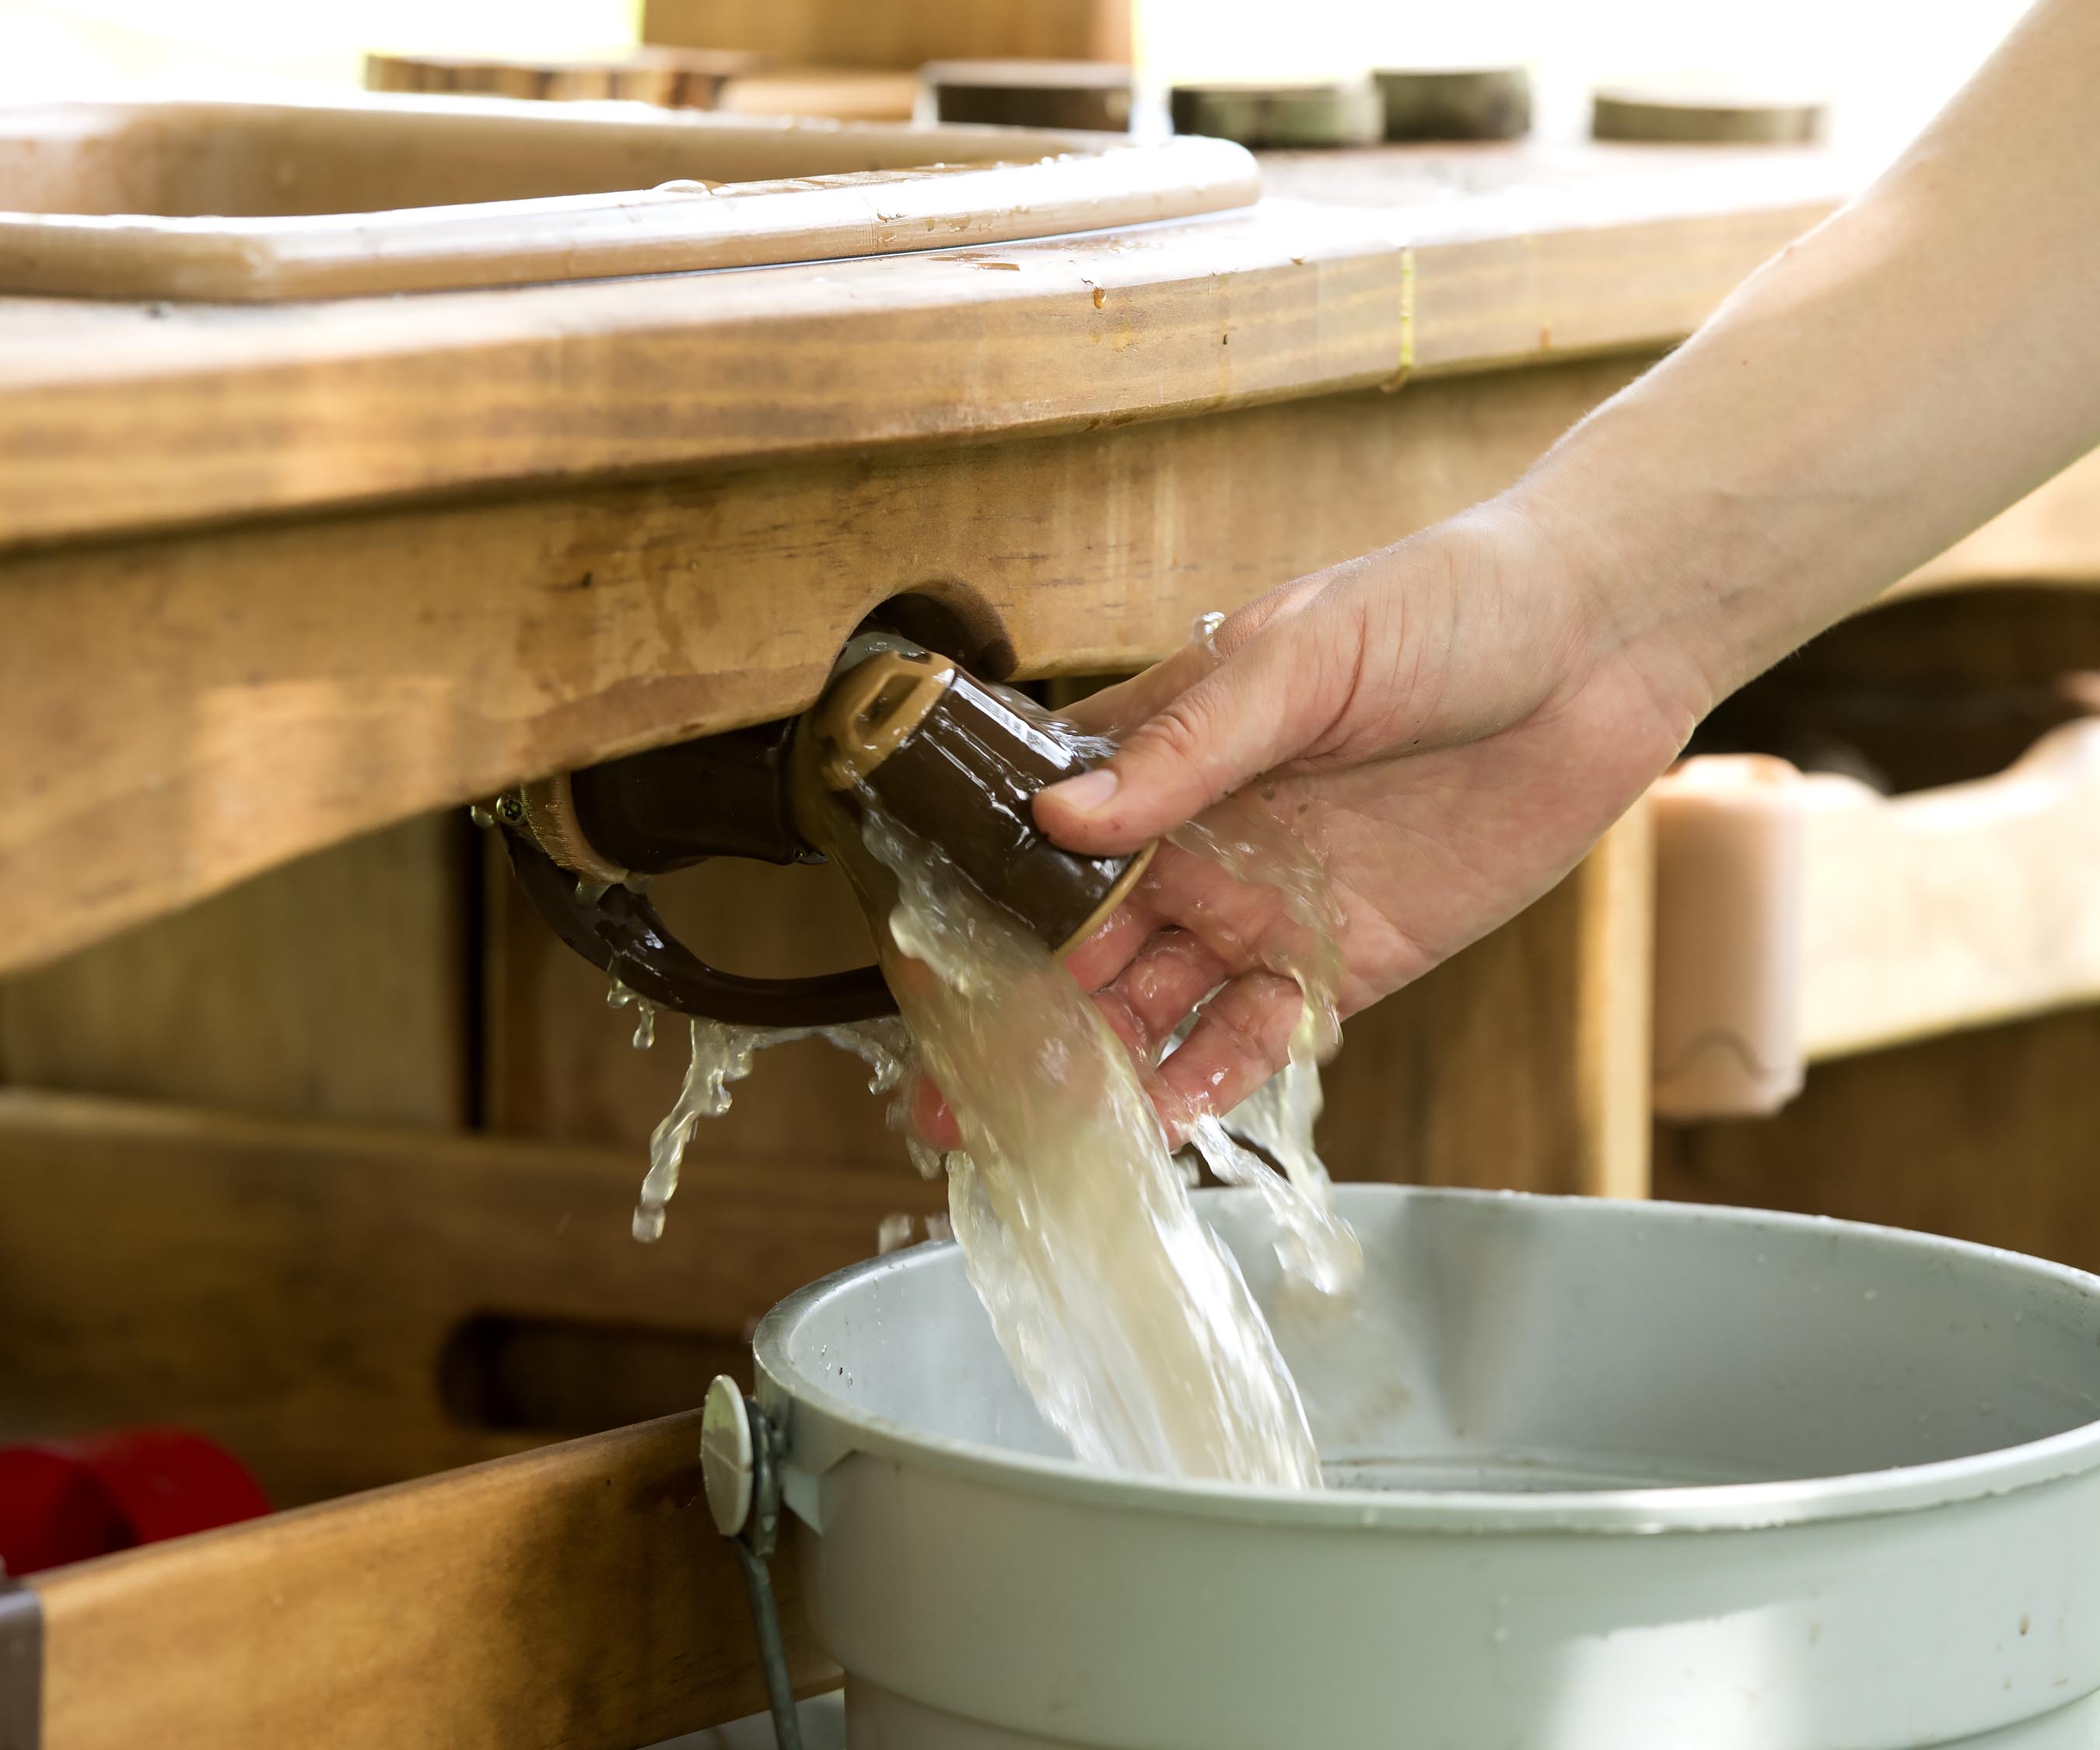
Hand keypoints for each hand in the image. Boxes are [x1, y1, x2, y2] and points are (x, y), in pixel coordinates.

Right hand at [914, 495, 1707, 1147]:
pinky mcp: (1349, 961)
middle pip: (1081, 947)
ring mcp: (1268, 907)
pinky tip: (1163, 1123)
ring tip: (1038, 1136)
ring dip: (1098, 1071)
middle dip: (1015, 1023)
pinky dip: (1211, 1079)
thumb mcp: (1304, 656)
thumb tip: (1060, 819)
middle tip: (946, 1101)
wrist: (1601, 645)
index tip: (919, 977)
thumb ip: (1190, 744)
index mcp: (1165, 753)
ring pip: (1158, 1007)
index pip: (1040, 840)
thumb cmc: (1444, 608)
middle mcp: (1199, 840)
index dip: (976, 907)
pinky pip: (1261, 1034)